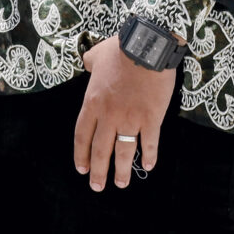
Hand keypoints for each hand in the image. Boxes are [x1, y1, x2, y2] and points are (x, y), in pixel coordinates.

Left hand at [74, 35, 176, 189]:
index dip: (81, 154)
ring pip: (123, 152)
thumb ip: (88, 63)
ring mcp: (131, 119)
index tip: (82, 169)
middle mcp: (109, 115)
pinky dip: (149, 156)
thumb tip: (86, 64)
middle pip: (100, 150)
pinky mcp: (151, 118)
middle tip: (97, 186)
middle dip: (98, 171)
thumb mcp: (95, 54)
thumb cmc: (120, 48)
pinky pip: (149, 143)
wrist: (147, 46)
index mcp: (93, 102)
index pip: (82, 135)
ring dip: (122, 171)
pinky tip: (148, 166)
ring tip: (121, 184)